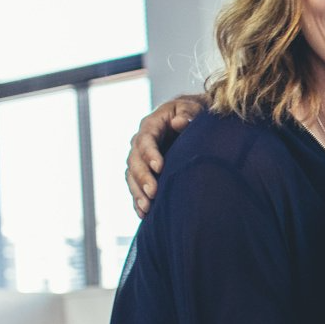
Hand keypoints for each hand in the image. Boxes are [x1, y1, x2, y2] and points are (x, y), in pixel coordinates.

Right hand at [127, 94, 204, 215]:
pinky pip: (135, 186)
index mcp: (151, 125)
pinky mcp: (143, 171)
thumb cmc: (192, 113)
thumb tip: (179, 122)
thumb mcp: (192, 108)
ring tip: (147, 209)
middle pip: (135, 161)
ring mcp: (140, 157)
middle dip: (143, 178)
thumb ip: (188, 114)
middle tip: (153, 193)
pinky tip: (143, 215)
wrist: (189, 119)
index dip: (150, 154)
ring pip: (131, 176)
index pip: (145, 140)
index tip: (160, 167)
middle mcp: (140, 142)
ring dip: (137, 192)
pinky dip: (137, 200)